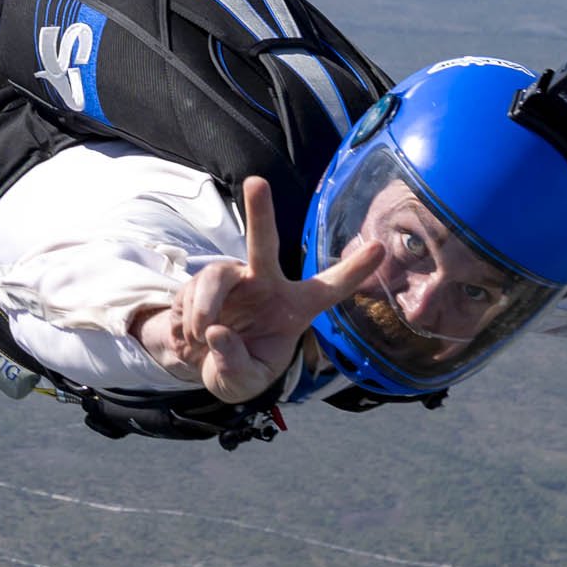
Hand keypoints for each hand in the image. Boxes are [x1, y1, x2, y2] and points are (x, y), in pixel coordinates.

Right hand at [137, 177, 384, 402]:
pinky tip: (191, 336)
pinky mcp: (201, 281)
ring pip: (216, 276)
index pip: (328, 288)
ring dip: (205, 307)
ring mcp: (233, 279)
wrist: (198, 365)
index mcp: (294, 308)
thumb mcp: (241, 383)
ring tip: (201, 334)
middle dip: (260, 214)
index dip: (353, 270)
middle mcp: (265, 284)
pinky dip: (187, 320)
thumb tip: (218, 332)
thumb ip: (234, 364)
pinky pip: (189, 293)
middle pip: (264, 245)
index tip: (379, 248)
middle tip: (256, 183)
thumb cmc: (237, 368)